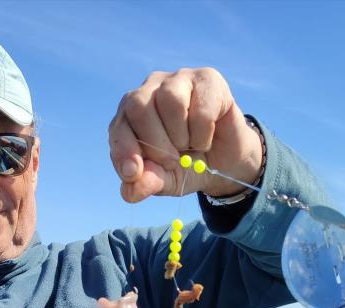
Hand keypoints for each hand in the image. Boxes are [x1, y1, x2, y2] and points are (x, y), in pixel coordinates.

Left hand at [109, 67, 262, 202]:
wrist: (225, 163)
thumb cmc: (187, 166)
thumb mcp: (165, 181)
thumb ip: (146, 183)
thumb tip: (129, 193)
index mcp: (131, 115)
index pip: (118, 126)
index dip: (124, 150)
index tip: (133, 173)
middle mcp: (150, 90)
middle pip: (138, 106)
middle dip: (154, 143)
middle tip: (171, 160)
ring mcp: (178, 80)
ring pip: (170, 101)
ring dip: (182, 136)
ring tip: (190, 145)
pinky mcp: (207, 78)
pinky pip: (200, 107)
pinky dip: (204, 133)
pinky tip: (207, 137)